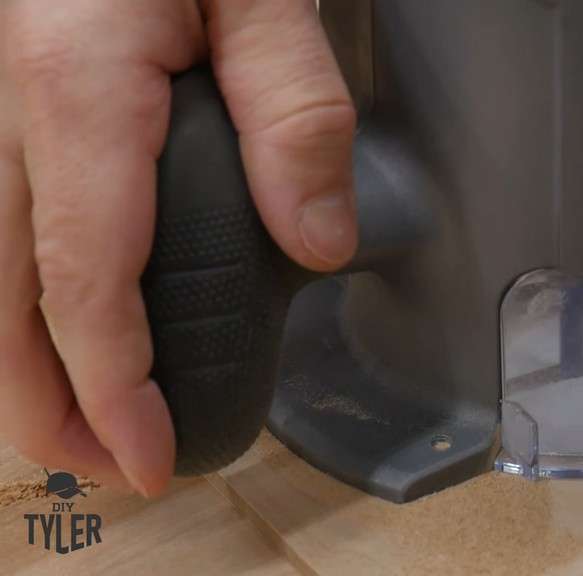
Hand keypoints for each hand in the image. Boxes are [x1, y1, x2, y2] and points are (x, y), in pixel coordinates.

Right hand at [0, 0, 355, 496]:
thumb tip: (316, 237)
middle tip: (96, 469)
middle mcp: (0, 111)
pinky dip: (10, 297)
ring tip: (65, 423)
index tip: (147, 454)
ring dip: (11, 365)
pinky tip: (43, 323)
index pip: (85, 282)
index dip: (111, 387)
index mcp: (73, 89)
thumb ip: (294, 114)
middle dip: (40, 404)